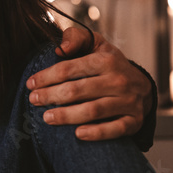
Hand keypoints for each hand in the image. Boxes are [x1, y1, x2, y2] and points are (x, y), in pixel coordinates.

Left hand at [26, 27, 153, 140]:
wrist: (142, 86)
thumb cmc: (110, 65)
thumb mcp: (97, 44)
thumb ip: (76, 37)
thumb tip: (60, 48)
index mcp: (107, 60)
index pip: (69, 69)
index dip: (46, 77)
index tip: (30, 84)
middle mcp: (119, 80)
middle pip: (78, 90)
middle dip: (51, 96)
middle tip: (33, 101)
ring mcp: (128, 101)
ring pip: (93, 111)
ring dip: (67, 116)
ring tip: (47, 118)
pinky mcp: (134, 121)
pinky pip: (115, 129)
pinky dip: (96, 133)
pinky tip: (77, 134)